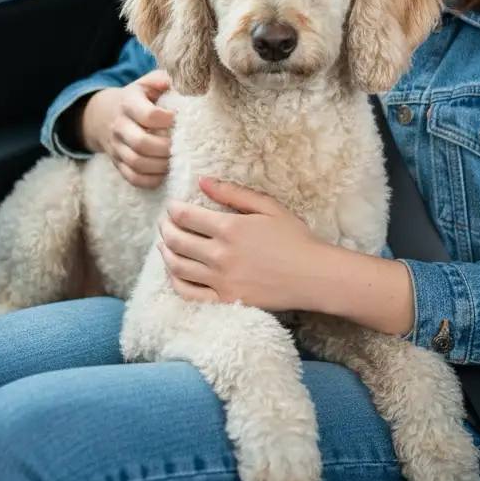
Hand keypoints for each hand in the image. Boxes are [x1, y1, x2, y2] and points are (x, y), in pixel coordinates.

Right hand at [81, 70, 173, 188]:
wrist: (103, 115)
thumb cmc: (136, 99)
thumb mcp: (145, 83)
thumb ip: (160, 79)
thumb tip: (174, 82)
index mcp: (128, 103)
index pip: (148, 115)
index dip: (168, 120)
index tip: (180, 120)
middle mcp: (119, 126)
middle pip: (142, 143)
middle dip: (166, 147)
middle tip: (182, 146)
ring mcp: (116, 147)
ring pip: (137, 163)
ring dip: (161, 165)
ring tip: (176, 160)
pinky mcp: (117, 163)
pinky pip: (132, 178)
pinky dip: (151, 180)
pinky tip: (164, 173)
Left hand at [158, 176, 324, 310]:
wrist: (314, 275)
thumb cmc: (295, 237)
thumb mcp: (268, 206)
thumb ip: (233, 193)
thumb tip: (202, 180)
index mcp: (229, 227)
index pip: (184, 216)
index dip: (172, 209)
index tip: (172, 207)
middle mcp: (220, 254)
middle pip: (176, 240)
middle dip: (165, 228)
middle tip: (165, 223)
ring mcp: (221, 280)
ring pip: (177, 266)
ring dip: (165, 252)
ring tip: (165, 244)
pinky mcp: (226, 300)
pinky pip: (188, 293)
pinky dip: (175, 281)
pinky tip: (175, 272)